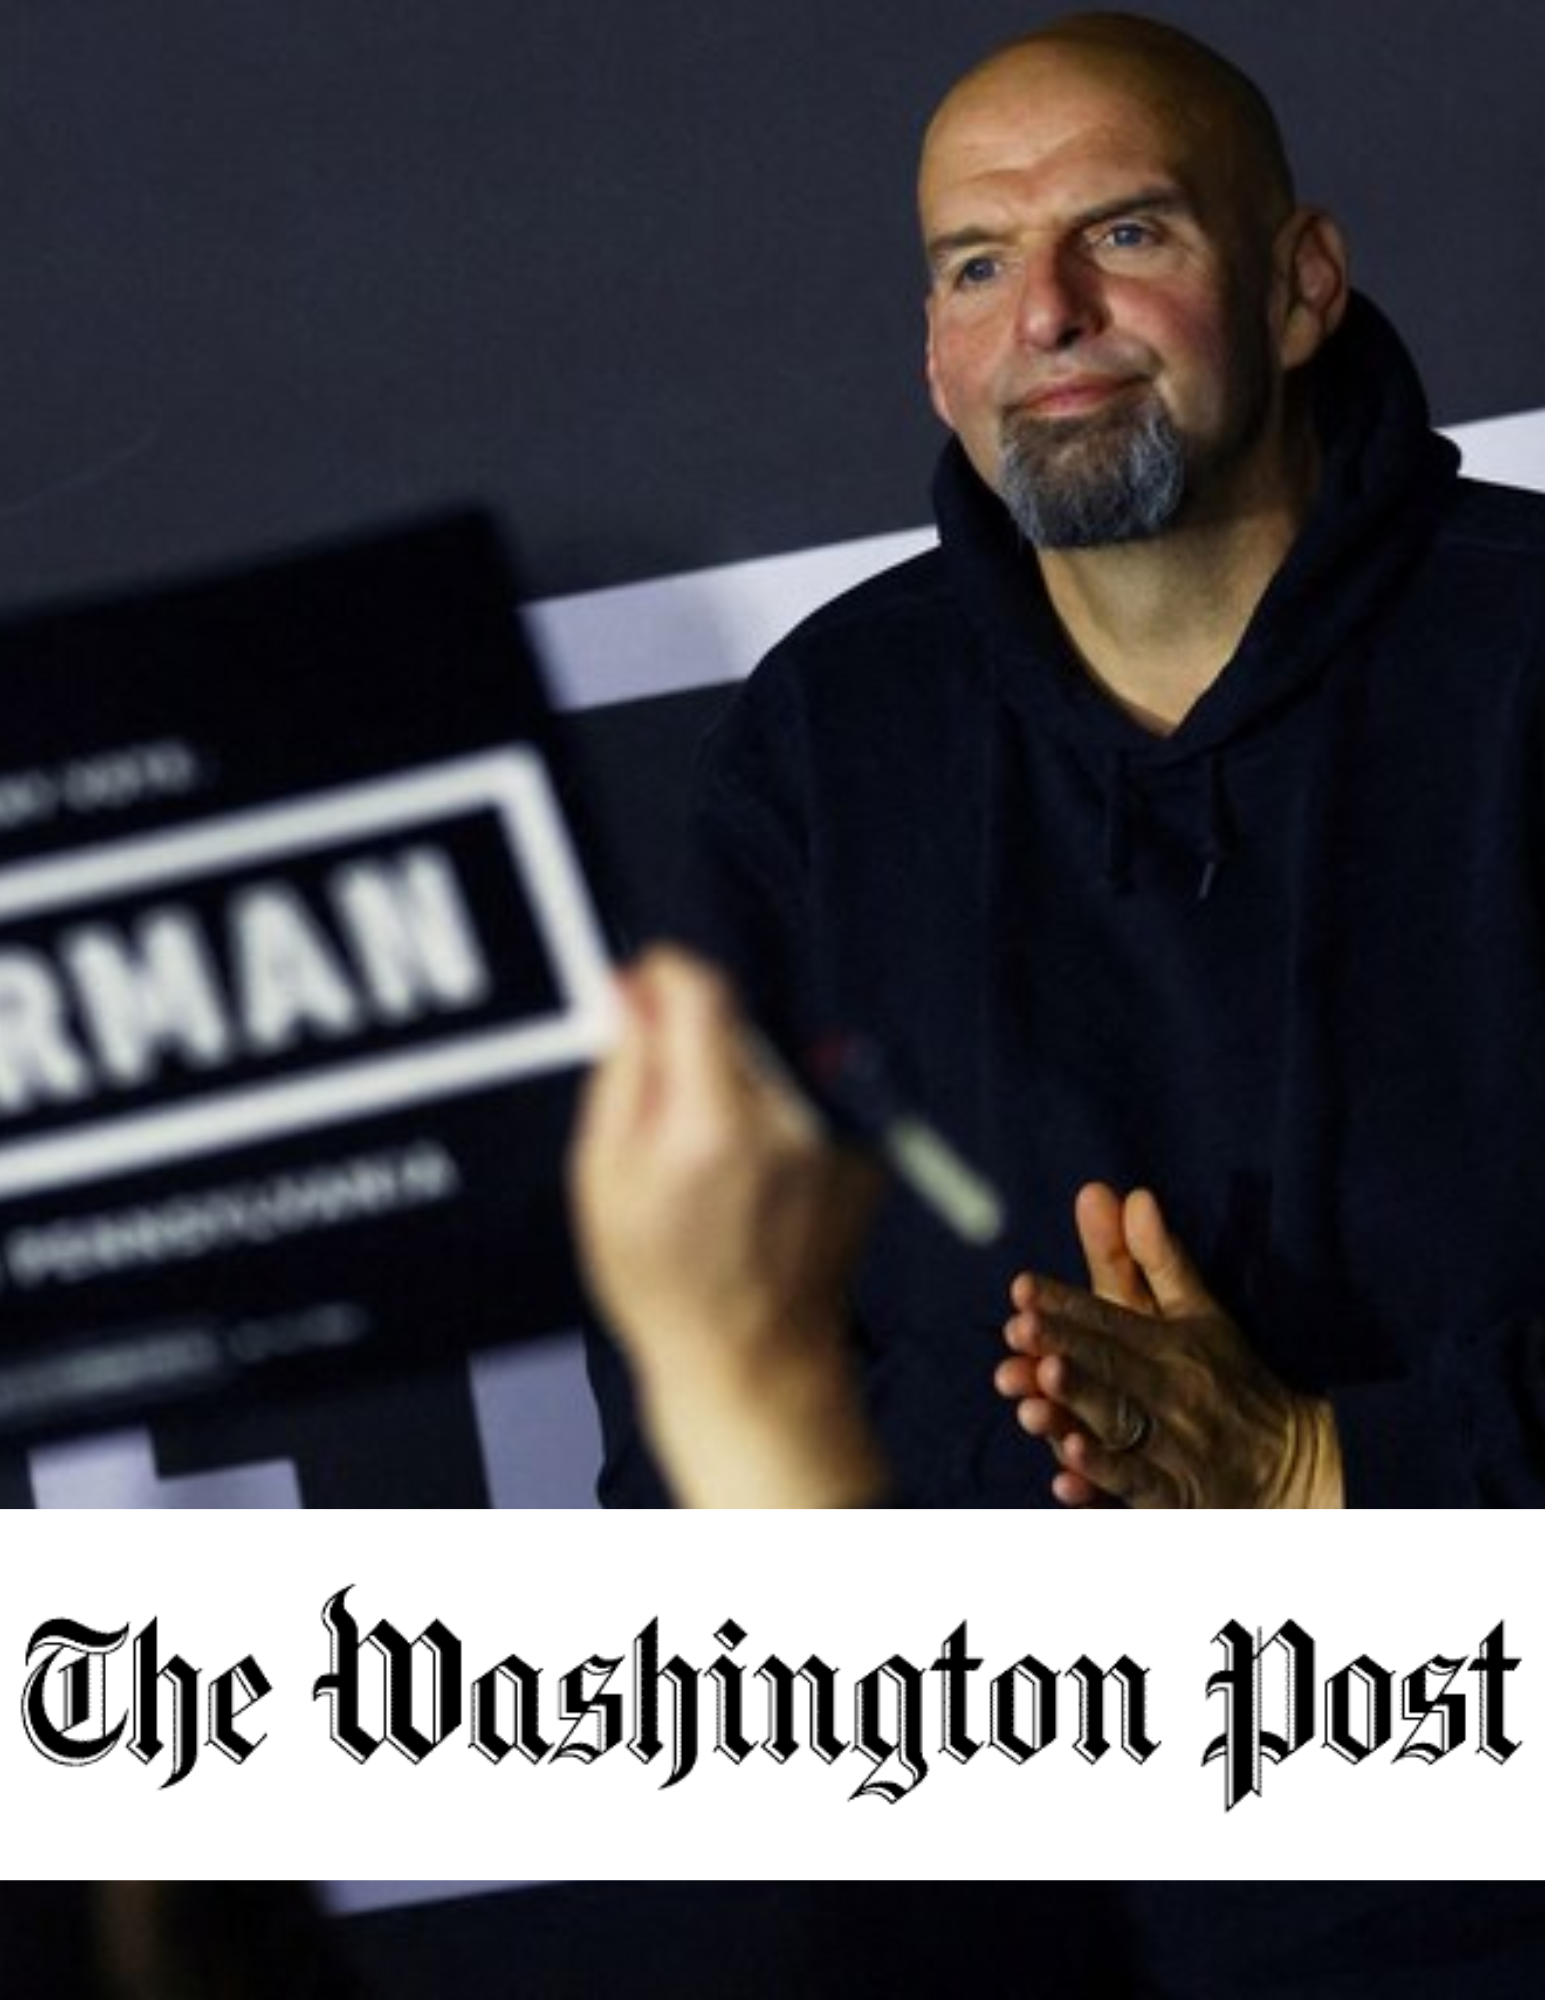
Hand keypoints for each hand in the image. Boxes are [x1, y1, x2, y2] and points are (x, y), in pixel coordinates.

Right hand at [568, 945, 884, 1506]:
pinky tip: (749, 1189)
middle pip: (734, 1030)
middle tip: (661, 1122)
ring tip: (707, 1172)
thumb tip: (629, 990)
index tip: (638, 994)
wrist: (753, 1362)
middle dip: (689, 1052)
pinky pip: (803, 1107)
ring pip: (768, 1070)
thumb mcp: (604, 1176)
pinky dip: (771, 1127)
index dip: (663, 977)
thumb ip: (622, 1072)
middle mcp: (788, 1117)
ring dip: (732, 1094)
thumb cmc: (663, 1284)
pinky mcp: (863, 1155)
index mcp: (715, 1120)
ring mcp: (835, 1137)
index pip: (702, 988)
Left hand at [994, 1183, 1342, 1507]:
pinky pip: (1137, 1491)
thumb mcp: (1200, 1314)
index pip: (1114, 1319)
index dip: (1068, 1304)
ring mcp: (1176, 1449)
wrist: (1295, 1464)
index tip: (1022, 1287)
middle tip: (1017, 1331)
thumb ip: (1156, 1259)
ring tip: (1031, 1399)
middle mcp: (1174, 1392)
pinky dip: (1102, 1485)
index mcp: (1175, 1344)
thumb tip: (1132, 1194)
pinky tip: (1063, 1477)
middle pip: (1112, 1368)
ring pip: (1120, 1428)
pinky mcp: (1176, 1500)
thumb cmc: (1230, 1379)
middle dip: (1064, 1348)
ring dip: (1078, 1413)